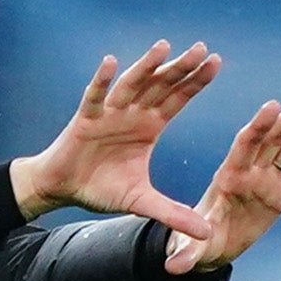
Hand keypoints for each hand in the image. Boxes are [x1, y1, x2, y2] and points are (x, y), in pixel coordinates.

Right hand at [10, 41, 221, 238]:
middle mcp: (132, 113)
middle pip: (160, 85)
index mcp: (149, 126)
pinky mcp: (85, 119)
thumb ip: (173, 215)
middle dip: (180, 67)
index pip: (177, 98)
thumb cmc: (101, 188)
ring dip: (146, 66)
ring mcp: (109, 113)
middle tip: (202, 48)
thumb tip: (206, 234)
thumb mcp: (142, 203)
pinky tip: (111, 61)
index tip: (216, 62)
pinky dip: (102, 80)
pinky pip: (94, 96)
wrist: (64, 188)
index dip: (196, 82)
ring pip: (131, 84)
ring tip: (164, 46)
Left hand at [162, 93, 280, 273]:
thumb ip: (187, 252)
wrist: (211, 243)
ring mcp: (268, 180)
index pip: (245, 145)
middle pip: (271, 139)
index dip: (258, 126)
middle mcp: (250, 172)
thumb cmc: (198, 242)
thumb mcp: (192, 248)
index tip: (273, 107)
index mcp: (228, 176)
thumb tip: (174, 268)